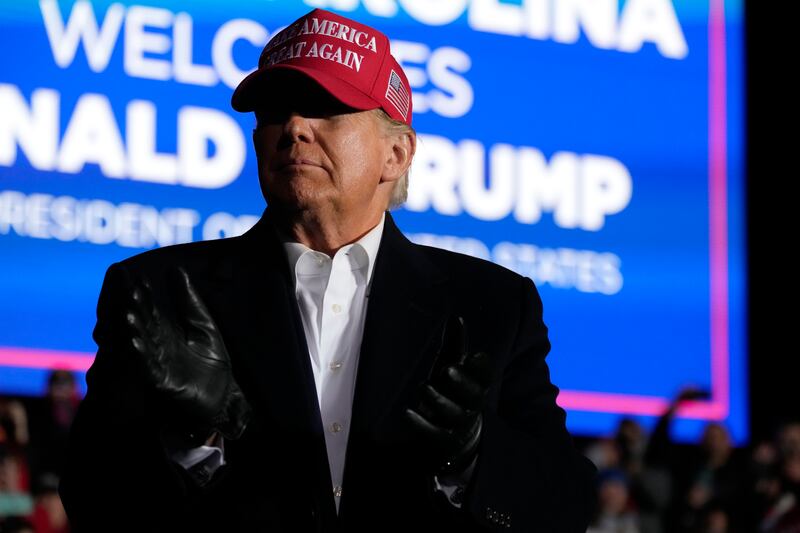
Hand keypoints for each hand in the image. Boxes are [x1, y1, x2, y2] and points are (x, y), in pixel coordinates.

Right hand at [124, 266, 250, 444]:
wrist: (224, 397)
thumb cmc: (212, 363)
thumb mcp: (203, 326)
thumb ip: (189, 301)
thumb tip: (175, 269)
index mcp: (165, 331)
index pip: (149, 307)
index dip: (140, 291)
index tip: (126, 271)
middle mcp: (156, 346)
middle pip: (141, 322)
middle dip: (131, 304)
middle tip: (120, 283)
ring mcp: (157, 364)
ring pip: (141, 344)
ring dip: (133, 329)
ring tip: (126, 312)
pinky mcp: (163, 382)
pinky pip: (149, 368)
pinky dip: (141, 355)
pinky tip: (135, 342)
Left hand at [404, 315, 493, 476]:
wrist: (454, 437)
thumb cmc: (452, 393)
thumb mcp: (452, 368)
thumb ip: (455, 345)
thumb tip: (455, 316)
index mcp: (477, 386)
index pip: (485, 377)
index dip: (482, 368)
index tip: (475, 356)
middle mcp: (471, 406)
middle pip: (472, 396)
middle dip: (461, 383)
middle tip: (447, 370)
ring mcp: (459, 425)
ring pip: (453, 414)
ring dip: (437, 400)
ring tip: (422, 388)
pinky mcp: (444, 442)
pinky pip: (434, 435)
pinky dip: (420, 424)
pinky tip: (407, 413)